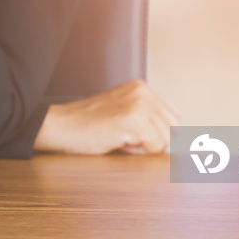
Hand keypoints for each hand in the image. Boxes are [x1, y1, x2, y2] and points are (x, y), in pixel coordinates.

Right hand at [33, 80, 179, 154]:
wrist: (60, 126)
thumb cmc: (86, 125)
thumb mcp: (121, 112)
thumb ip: (146, 118)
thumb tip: (178, 141)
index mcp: (141, 87)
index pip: (174, 117)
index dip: (158, 133)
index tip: (137, 137)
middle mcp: (143, 91)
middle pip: (174, 128)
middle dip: (154, 140)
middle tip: (125, 137)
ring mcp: (139, 104)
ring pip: (167, 139)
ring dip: (145, 147)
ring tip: (119, 138)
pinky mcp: (134, 119)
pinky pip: (156, 147)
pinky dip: (138, 151)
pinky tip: (118, 141)